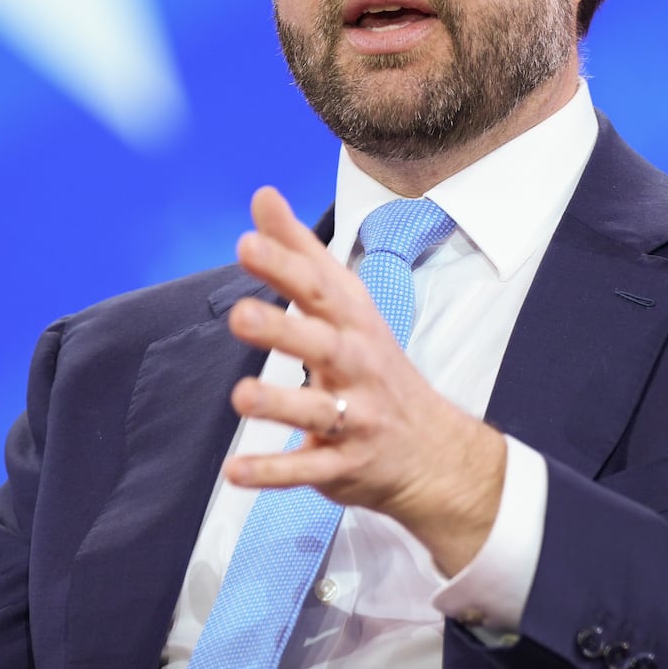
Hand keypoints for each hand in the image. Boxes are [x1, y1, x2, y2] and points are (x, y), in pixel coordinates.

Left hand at [224, 187, 506, 574]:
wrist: (432, 450)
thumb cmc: (375, 365)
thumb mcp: (347, 305)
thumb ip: (300, 252)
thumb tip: (263, 196)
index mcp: (354, 323)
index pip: (320, 288)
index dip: (286, 265)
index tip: (248, 243)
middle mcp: (358, 366)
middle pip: (322, 344)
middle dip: (284, 329)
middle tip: (241, 315)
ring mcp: (356, 418)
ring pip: (318, 410)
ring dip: (279, 404)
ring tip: (240, 398)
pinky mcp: (345, 464)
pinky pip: (308, 469)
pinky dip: (273, 472)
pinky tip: (234, 472)